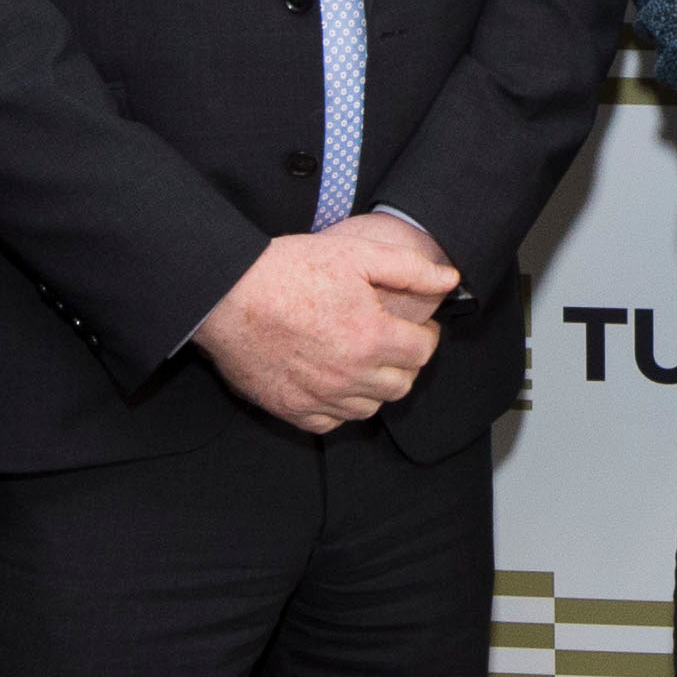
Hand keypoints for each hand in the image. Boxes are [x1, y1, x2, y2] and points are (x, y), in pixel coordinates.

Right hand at [193, 213, 457, 432]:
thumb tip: (451, 281)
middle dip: (405, 363)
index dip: (426, 336)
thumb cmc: (288, 270)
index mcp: (372, 337)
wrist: (226, 294)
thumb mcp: (356, 254)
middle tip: (393, 342)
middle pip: (401, 384)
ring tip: (364, 360)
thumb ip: (410, 269)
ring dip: (376, 386)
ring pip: (370, 407)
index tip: (418, 326)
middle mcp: (351, 375)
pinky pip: (332, 422)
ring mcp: (321, 396)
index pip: (423, 352)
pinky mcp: (292, 408)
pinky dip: (340, 406)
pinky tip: (334, 382)